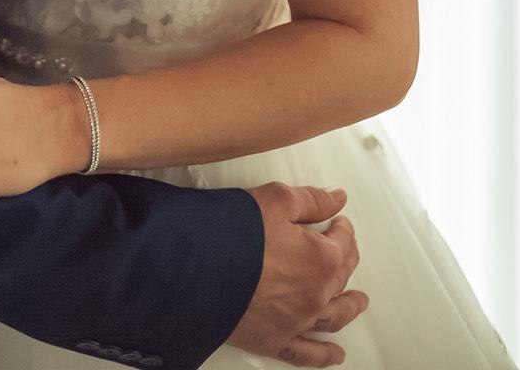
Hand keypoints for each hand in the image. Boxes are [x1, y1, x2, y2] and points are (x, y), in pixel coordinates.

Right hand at [228, 184, 367, 366]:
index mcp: (322, 260)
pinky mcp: (274, 340)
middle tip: (344, 251)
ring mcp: (296, 322)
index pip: (344, 243)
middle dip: (346, 260)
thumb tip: (337, 199)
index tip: (338, 221)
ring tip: (357, 303)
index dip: (342, 228)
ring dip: (348, 308)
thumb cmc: (234, 232)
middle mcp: (315, 296)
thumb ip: (312, 200)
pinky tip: (333, 354)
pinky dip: (323, 354)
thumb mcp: (277, 199)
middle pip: (341, 278)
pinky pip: (306, 352)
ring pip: (333, 317)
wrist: (198, 267)